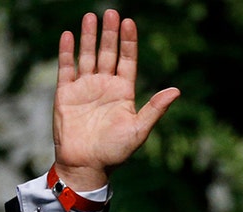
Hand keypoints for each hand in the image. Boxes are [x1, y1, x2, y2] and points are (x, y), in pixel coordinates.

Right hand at [51, 10, 179, 189]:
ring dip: (88, 37)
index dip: (128, 42)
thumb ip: (155, 108)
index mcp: (123, 92)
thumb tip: (176, 90)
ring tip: (91, 17)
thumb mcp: (139, 130)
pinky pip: (66, 68)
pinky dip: (67, 52)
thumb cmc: (115, 152)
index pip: (127, 60)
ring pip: (87, 56)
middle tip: (110, 12)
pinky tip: (69, 35)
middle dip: (109, 33)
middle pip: (108, 53)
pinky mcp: (65, 93)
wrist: (86, 165)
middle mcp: (104, 86)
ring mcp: (85, 88)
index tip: (129, 22)